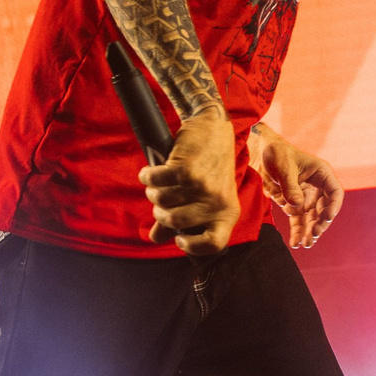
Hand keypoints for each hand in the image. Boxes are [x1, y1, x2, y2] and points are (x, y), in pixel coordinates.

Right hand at [141, 104, 237, 254]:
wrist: (213, 129)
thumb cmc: (209, 167)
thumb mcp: (203, 196)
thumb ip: (180, 220)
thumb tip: (156, 238)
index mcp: (228, 213)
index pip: (214, 244)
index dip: (193, 247)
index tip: (179, 238)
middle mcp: (217, 202)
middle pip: (174, 222)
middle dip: (160, 212)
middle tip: (161, 199)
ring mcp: (202, 186)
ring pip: (161, 201)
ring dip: (152, 191)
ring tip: (158, 182)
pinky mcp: (186, 170)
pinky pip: (154, 182)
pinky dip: (147, 176)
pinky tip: (150, 171)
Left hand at [249, 122, 344, 247]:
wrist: (262, 154)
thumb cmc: (277, 154)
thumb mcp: (284, 168)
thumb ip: (291, 187)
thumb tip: (297, 206)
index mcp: (322, 174)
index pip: (335, 193)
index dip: (333, 207)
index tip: (327, 218)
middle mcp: (317, 188)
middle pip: (325, 210)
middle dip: (320, 224)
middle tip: (313, 234)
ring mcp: (307, 198)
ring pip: (312, 219)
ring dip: (309, 232)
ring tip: (305, 244)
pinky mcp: (295, 205)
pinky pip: (299, 221)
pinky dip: (298, 232)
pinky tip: (296, 243)